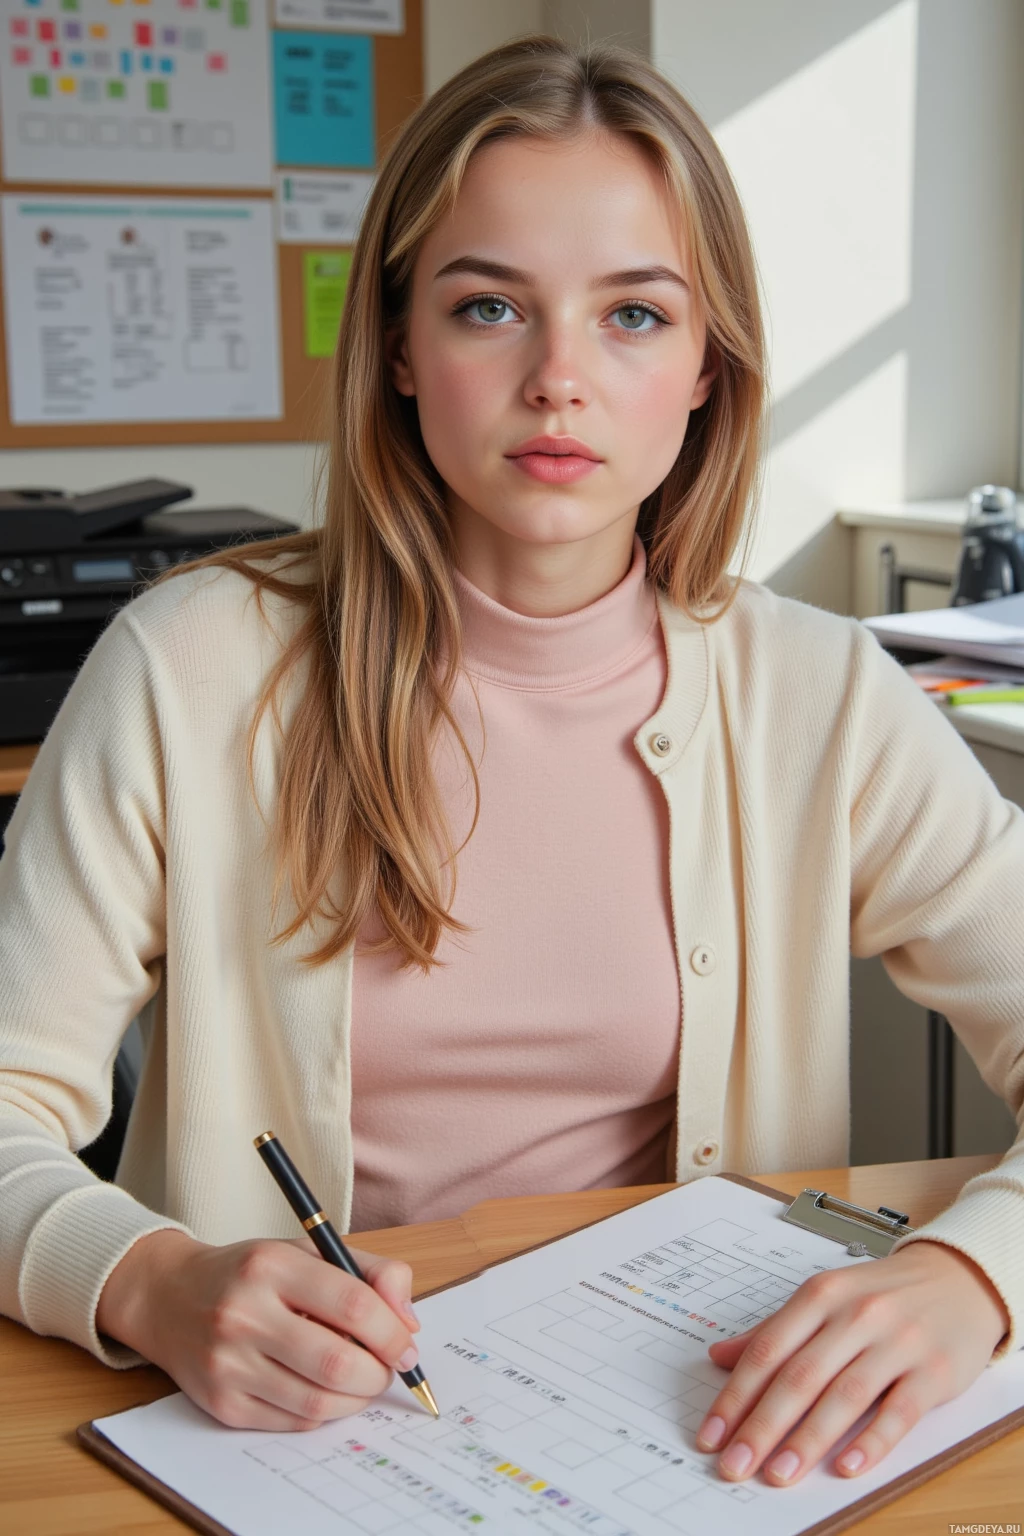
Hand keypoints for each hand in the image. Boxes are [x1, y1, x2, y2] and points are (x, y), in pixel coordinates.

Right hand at [96, 1228, 420, 1430]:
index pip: (352, 1304)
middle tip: (388, 1368)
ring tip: (361, 1381)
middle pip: (337, 1363)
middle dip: (378, 1373)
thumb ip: (368, 1273)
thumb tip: (408, 1323)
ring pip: (317, 1402)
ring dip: (356, 1399)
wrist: (169, 1298)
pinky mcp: (220, 1404)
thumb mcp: (308, 1249)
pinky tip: (324, 1391)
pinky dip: (323, 1412)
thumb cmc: (252, 1272)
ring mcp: (228, 1364)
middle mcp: (244, 1314)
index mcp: (272, 1265)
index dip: (391, 1331)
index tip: (406, 1344)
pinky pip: (293, 1422)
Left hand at [694, 1239, 1009, 1485]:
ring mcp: (897, 1343)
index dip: (736, 1396)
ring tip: (778, 1474)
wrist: (959, 1278)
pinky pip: (898, 1411)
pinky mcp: (933, 1372)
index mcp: (821, 1295)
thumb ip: (775, 1330)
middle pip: (800, 1376)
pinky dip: (871, 1441)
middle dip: (762, 1426)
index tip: (711, 1435)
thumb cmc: (882, 1294)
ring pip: (844, 1396)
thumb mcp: (825, 1298)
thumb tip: (719, 1357)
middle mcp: (856, 1316)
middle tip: (734, 1465)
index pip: (768, 1350)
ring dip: (807, 1440)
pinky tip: (845, 1467)